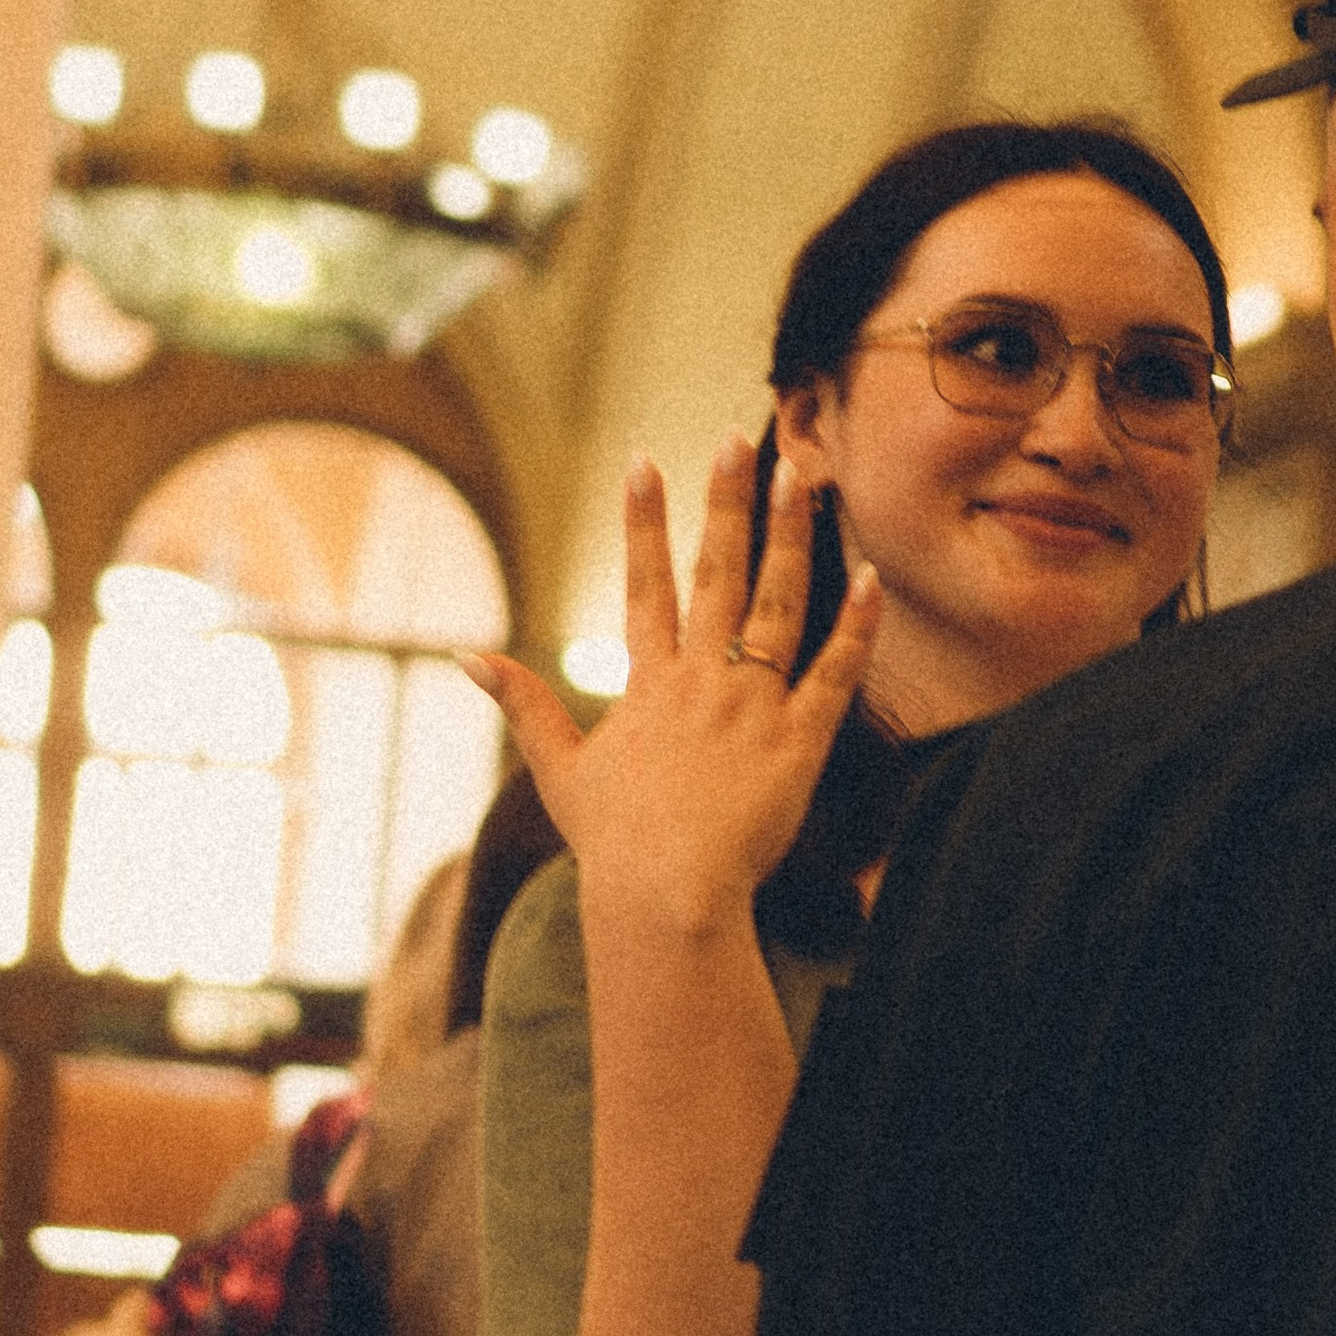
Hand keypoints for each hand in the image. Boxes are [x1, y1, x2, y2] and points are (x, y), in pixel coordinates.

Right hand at [459, 442, 880, 939]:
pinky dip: (856, 625)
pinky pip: (834, 672)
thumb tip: (465, 656)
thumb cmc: (613, 843)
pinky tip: (871, 576)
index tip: (645, 461)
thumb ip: (520, 704)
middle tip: (741, 439)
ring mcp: (752, 705)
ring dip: (790, 537)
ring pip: (778, 604)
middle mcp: (701, 680)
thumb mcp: (557, 770)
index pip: (644, 585)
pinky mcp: (799, 741)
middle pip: (716, 574)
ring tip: (803, 477)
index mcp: (648, 684)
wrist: (665, 896)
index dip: (643, 521)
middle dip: (726, 501)